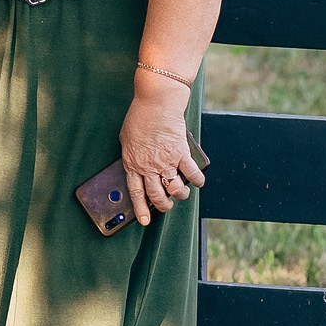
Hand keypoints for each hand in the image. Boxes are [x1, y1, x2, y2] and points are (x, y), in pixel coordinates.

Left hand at [120, 78, 204, 226]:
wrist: (156, 104)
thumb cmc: (139, 119)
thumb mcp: (126, 140)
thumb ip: (132, 157)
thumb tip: (137, 169)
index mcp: (132, 164)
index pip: (136, 193)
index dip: (141, 209)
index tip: (145, 221)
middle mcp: (149, 166)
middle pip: (157, 195)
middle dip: (163, 205)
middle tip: (167, 206)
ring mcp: (166, 161)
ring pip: (176, 189)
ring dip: (180, 195)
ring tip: (181, 194)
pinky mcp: (181, 154)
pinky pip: (192, 174)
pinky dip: (197, 180)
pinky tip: (198, 182)